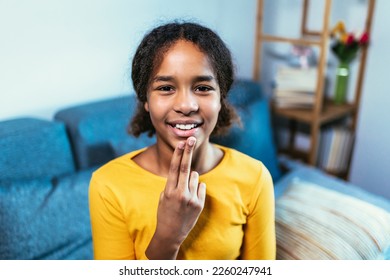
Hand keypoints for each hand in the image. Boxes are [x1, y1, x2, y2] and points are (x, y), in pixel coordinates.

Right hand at [146, 136, 205, 258]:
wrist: (171, 234)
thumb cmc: (165, 213)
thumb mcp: (163, 197)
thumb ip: (173, 184)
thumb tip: (188, 172)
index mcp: (169, 190)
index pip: (174, 168)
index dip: (178, 154)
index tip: (181, 143)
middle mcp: (180, 193)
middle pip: (186, 168)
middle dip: (188, 151)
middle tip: (191, 139)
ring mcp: (191, 199)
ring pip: (196, 177)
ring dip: (192, 178)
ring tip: (186, 191)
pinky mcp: (199, 204)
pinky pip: (202, 187)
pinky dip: (198, 188)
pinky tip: (191, 198)